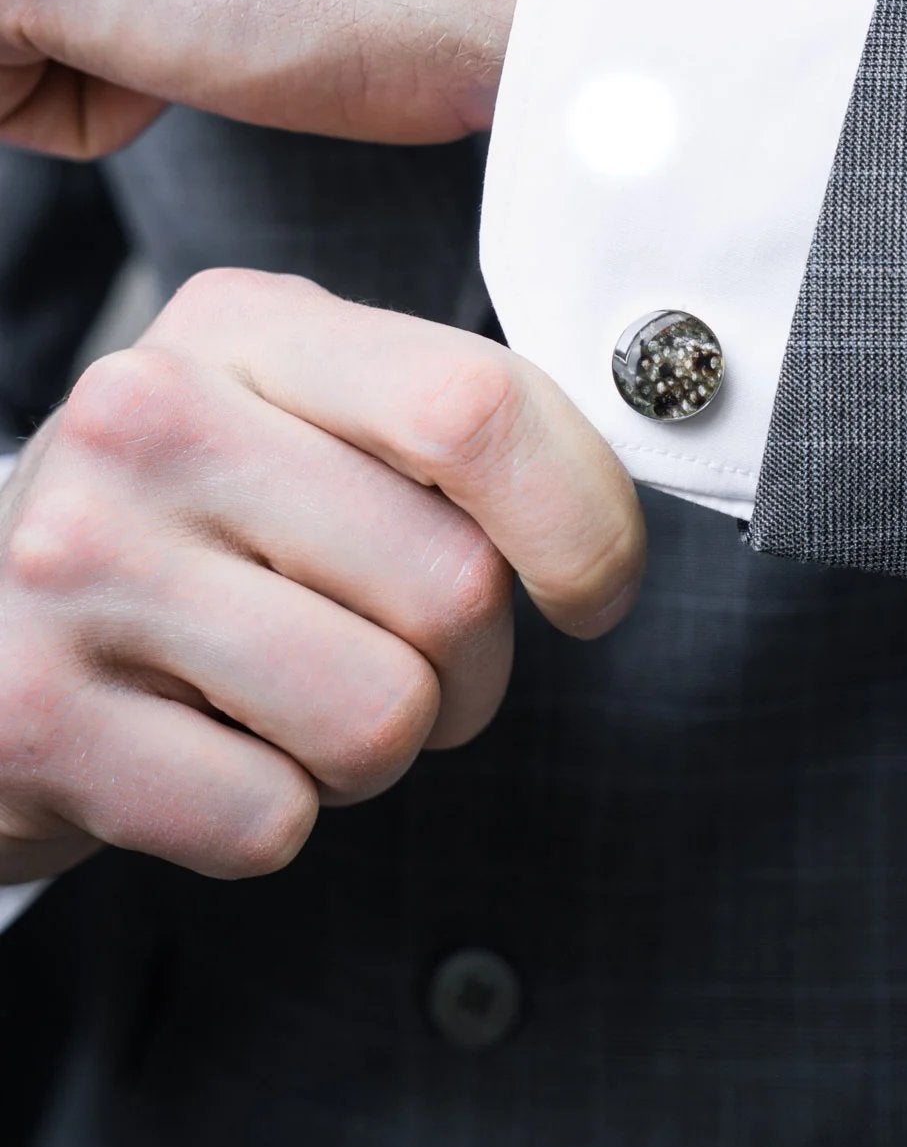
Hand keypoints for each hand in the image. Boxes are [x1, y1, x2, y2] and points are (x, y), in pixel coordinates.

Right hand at [0, 270, 644, 884]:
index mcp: (245, 326)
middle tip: (401, 658)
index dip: (585, 523)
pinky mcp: (35, 718)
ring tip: (291, 700)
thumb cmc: (185, 521)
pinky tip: (202, 747)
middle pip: (452, 586)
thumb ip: (444, 433)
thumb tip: (608, 522)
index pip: (477, 409)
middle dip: (471, 666)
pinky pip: (271, 819)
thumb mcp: (298, 417)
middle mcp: (147, 419)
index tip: (593, 587)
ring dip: (376, 748)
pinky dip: (272, 813)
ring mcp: (79, 567)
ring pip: (380, 716)